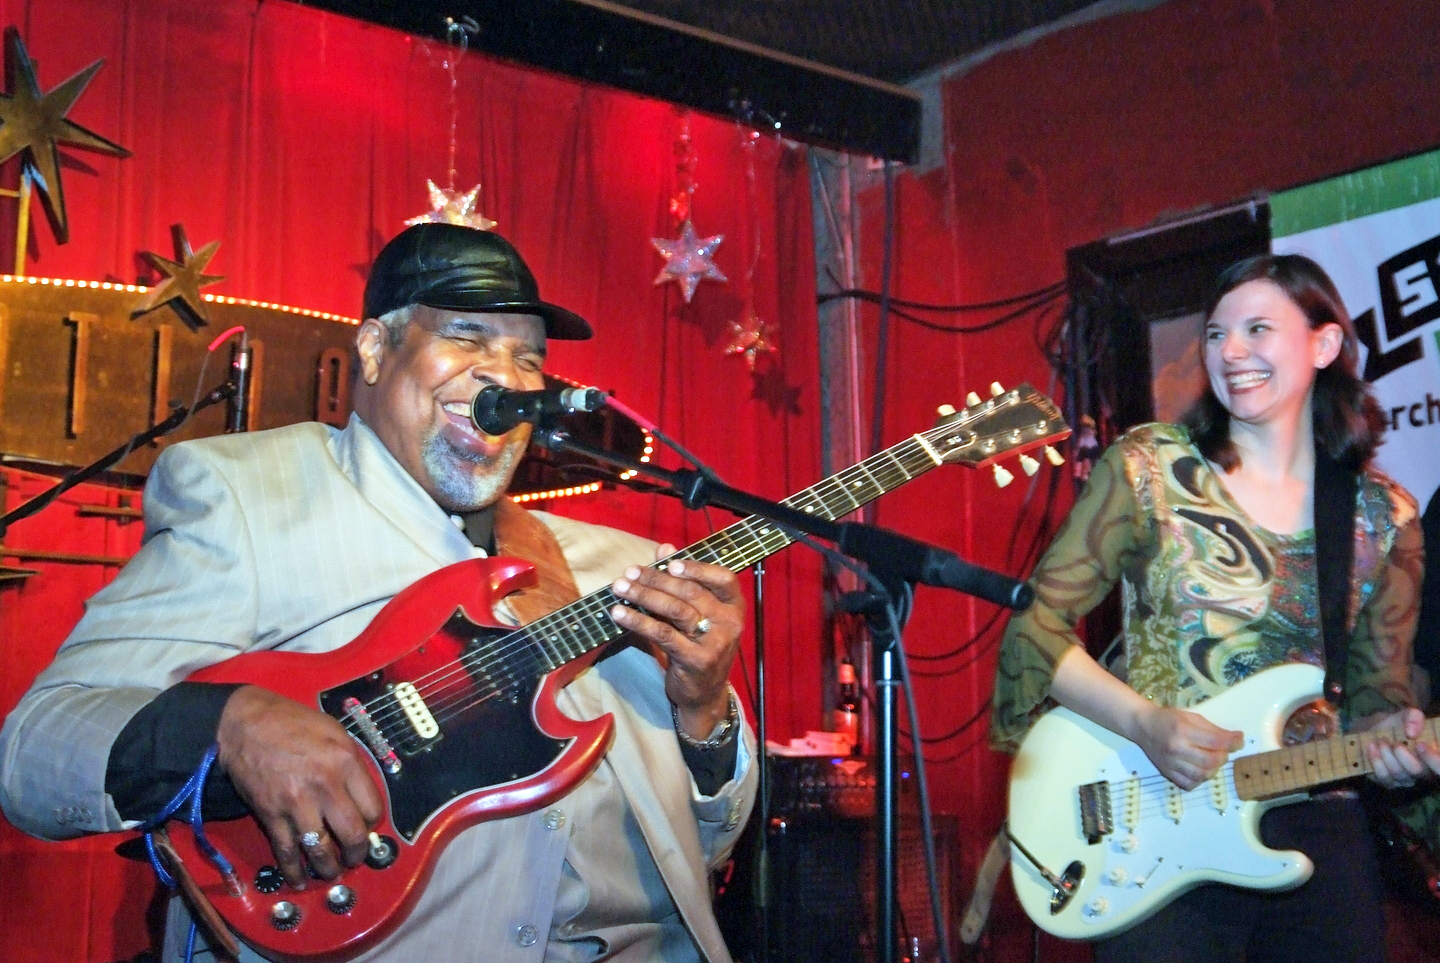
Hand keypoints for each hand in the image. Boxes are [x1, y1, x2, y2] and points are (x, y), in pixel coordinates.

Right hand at [216, 686, 384, 887]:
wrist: (246, 723)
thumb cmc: (292, 723)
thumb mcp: (334, 732)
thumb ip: (352, 763)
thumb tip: (363, 795)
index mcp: (345, 762)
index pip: (373, 808)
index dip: (373, 824)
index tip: (367, 828)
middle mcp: (325, 785)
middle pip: (352, 834)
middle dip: (356, 853)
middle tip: (354, 858)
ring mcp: (297, 803)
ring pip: (321, 849)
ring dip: (329, 867)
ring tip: (331, 872)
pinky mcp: (271, 815)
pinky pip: (287, 851)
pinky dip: (294, 870)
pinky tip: (300, 879)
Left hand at [608, 544, 744, 738]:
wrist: (704, 694)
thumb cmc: (699, 645)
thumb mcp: (697, 613)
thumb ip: (682, 580)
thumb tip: (665, 548)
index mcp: (734, 606)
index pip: (724, 578)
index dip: (697, 568)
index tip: (668, 563)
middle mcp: (730, 623)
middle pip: (691, 592)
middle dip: (655, 579)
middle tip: (628, 573)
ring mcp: (715, 642)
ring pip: (676, 610)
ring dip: (644, 596)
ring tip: (619, 588)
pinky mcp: (696, 660)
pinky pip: (663, 634)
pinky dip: (638, 621)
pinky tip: (619, 613)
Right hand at [1132, 704, 1243, 789]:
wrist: (1143, 726)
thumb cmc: (1169, 719)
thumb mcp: (1192, 717)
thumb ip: (1214, 729)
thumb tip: (1237, 739)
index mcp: (1183, 730)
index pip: (1216, 741)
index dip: (1233, 742)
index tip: (1239, 740)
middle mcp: (1176, 748)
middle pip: (1211, 761)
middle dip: (1223, 756)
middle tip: (1223, 750)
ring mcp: (1171, 763)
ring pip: (1202, 775)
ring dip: (1213, 769)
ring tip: (1211, 760)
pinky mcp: (1167, 773)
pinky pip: (1189, 784)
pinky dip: (1200, 780)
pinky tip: (1200, 769)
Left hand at [1358, 707, 1439, 788]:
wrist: (1373, 730)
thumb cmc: (1397, 724)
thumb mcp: (1407, 715)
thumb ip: (1414, 718)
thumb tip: (1412, 733)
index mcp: (1432, 756)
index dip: (1434, 760)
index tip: (1420, 745)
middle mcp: (1423, 772)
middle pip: (1417, 771)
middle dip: (1404, 756)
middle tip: (1395, 743)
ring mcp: (1405, 779)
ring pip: (1398, 773)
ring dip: (1386, 755)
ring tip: (1381, 741)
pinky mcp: (1388, 781)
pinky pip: (1383, 777)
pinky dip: (1376, 760)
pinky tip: (1372, 747)